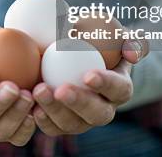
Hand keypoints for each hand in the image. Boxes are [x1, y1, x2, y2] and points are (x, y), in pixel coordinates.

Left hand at [32, 38, 148, 135]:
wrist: (67, 53)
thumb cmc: (93, 38)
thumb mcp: (112, 32)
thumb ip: (127, 38)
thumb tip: (131, 52)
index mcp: (120, 88)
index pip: (119, 89)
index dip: (106, 84)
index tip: (88, 75)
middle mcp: (103, 109)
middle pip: (97, 114)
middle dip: (80, 103)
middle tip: (61, 89)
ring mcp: (82, 120)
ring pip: (73, 124)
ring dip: (55, 110)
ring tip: (38, 91)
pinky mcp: (60, 124)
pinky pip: (53, 128)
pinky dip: (42, 119)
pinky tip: (30, 106)